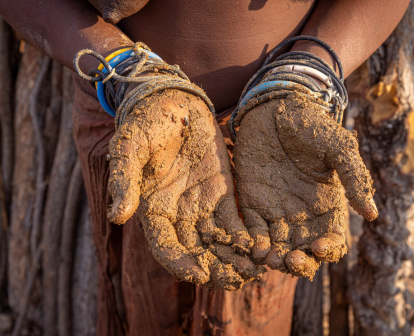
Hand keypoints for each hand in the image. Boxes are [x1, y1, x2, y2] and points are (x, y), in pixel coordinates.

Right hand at [107, 89, 263, 289]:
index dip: (182, 265)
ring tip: (255, 272)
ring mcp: (202, 205)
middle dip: (217, 270)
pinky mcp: (223, 192)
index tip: (201, 275)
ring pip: (219, 243)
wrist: (173, 102)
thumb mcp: (130, 148)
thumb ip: (125, 181)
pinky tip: (261, 247)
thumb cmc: (146, 124)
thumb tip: (118, 216)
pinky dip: (246, 236)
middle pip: (198, 253)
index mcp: (153, 210)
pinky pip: (235, 221)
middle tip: (239, 281)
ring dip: (236, 259)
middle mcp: (178, 214)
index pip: (167, 249)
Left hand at [233, 94, 377, 278]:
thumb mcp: (337, 148)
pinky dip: (253, 245)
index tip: (318, 247)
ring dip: (275, 260)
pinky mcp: (252, 204)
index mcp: (327, 205)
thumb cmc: (311, 125)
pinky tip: (254, 248)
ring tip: (270, 259)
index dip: (328, 249)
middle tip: (291, 260)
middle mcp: (303, 215)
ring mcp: (276, 211)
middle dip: (299, 264)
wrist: (275, 107)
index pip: (332, 239)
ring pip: (278, 249)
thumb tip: (372, 215)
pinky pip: (253, 232)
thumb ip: (353, 178)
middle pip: (304, 252)